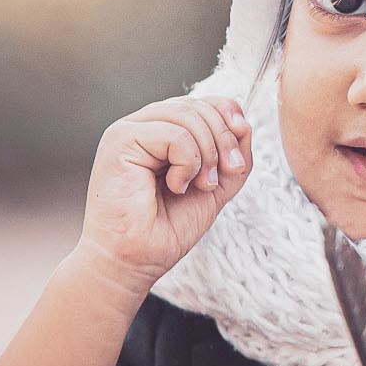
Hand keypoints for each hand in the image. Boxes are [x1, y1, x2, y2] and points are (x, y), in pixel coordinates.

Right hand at [70, 94, 253, 299]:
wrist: (133, 261)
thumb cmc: (165, 229)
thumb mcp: (215, 187)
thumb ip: (232, 156)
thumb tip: (244, 123)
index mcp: (161, 131)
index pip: (202, 103)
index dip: (228, 119)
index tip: (238, 159)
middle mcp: (143, 125)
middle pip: (198, 106)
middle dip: (223, 141)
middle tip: (219, 180)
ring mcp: (129, 130)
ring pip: (188, 115)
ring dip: (207, 154)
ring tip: (200, 186)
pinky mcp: (121, 140)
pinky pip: (174, 134)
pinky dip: (187, 162)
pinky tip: (176, 186)